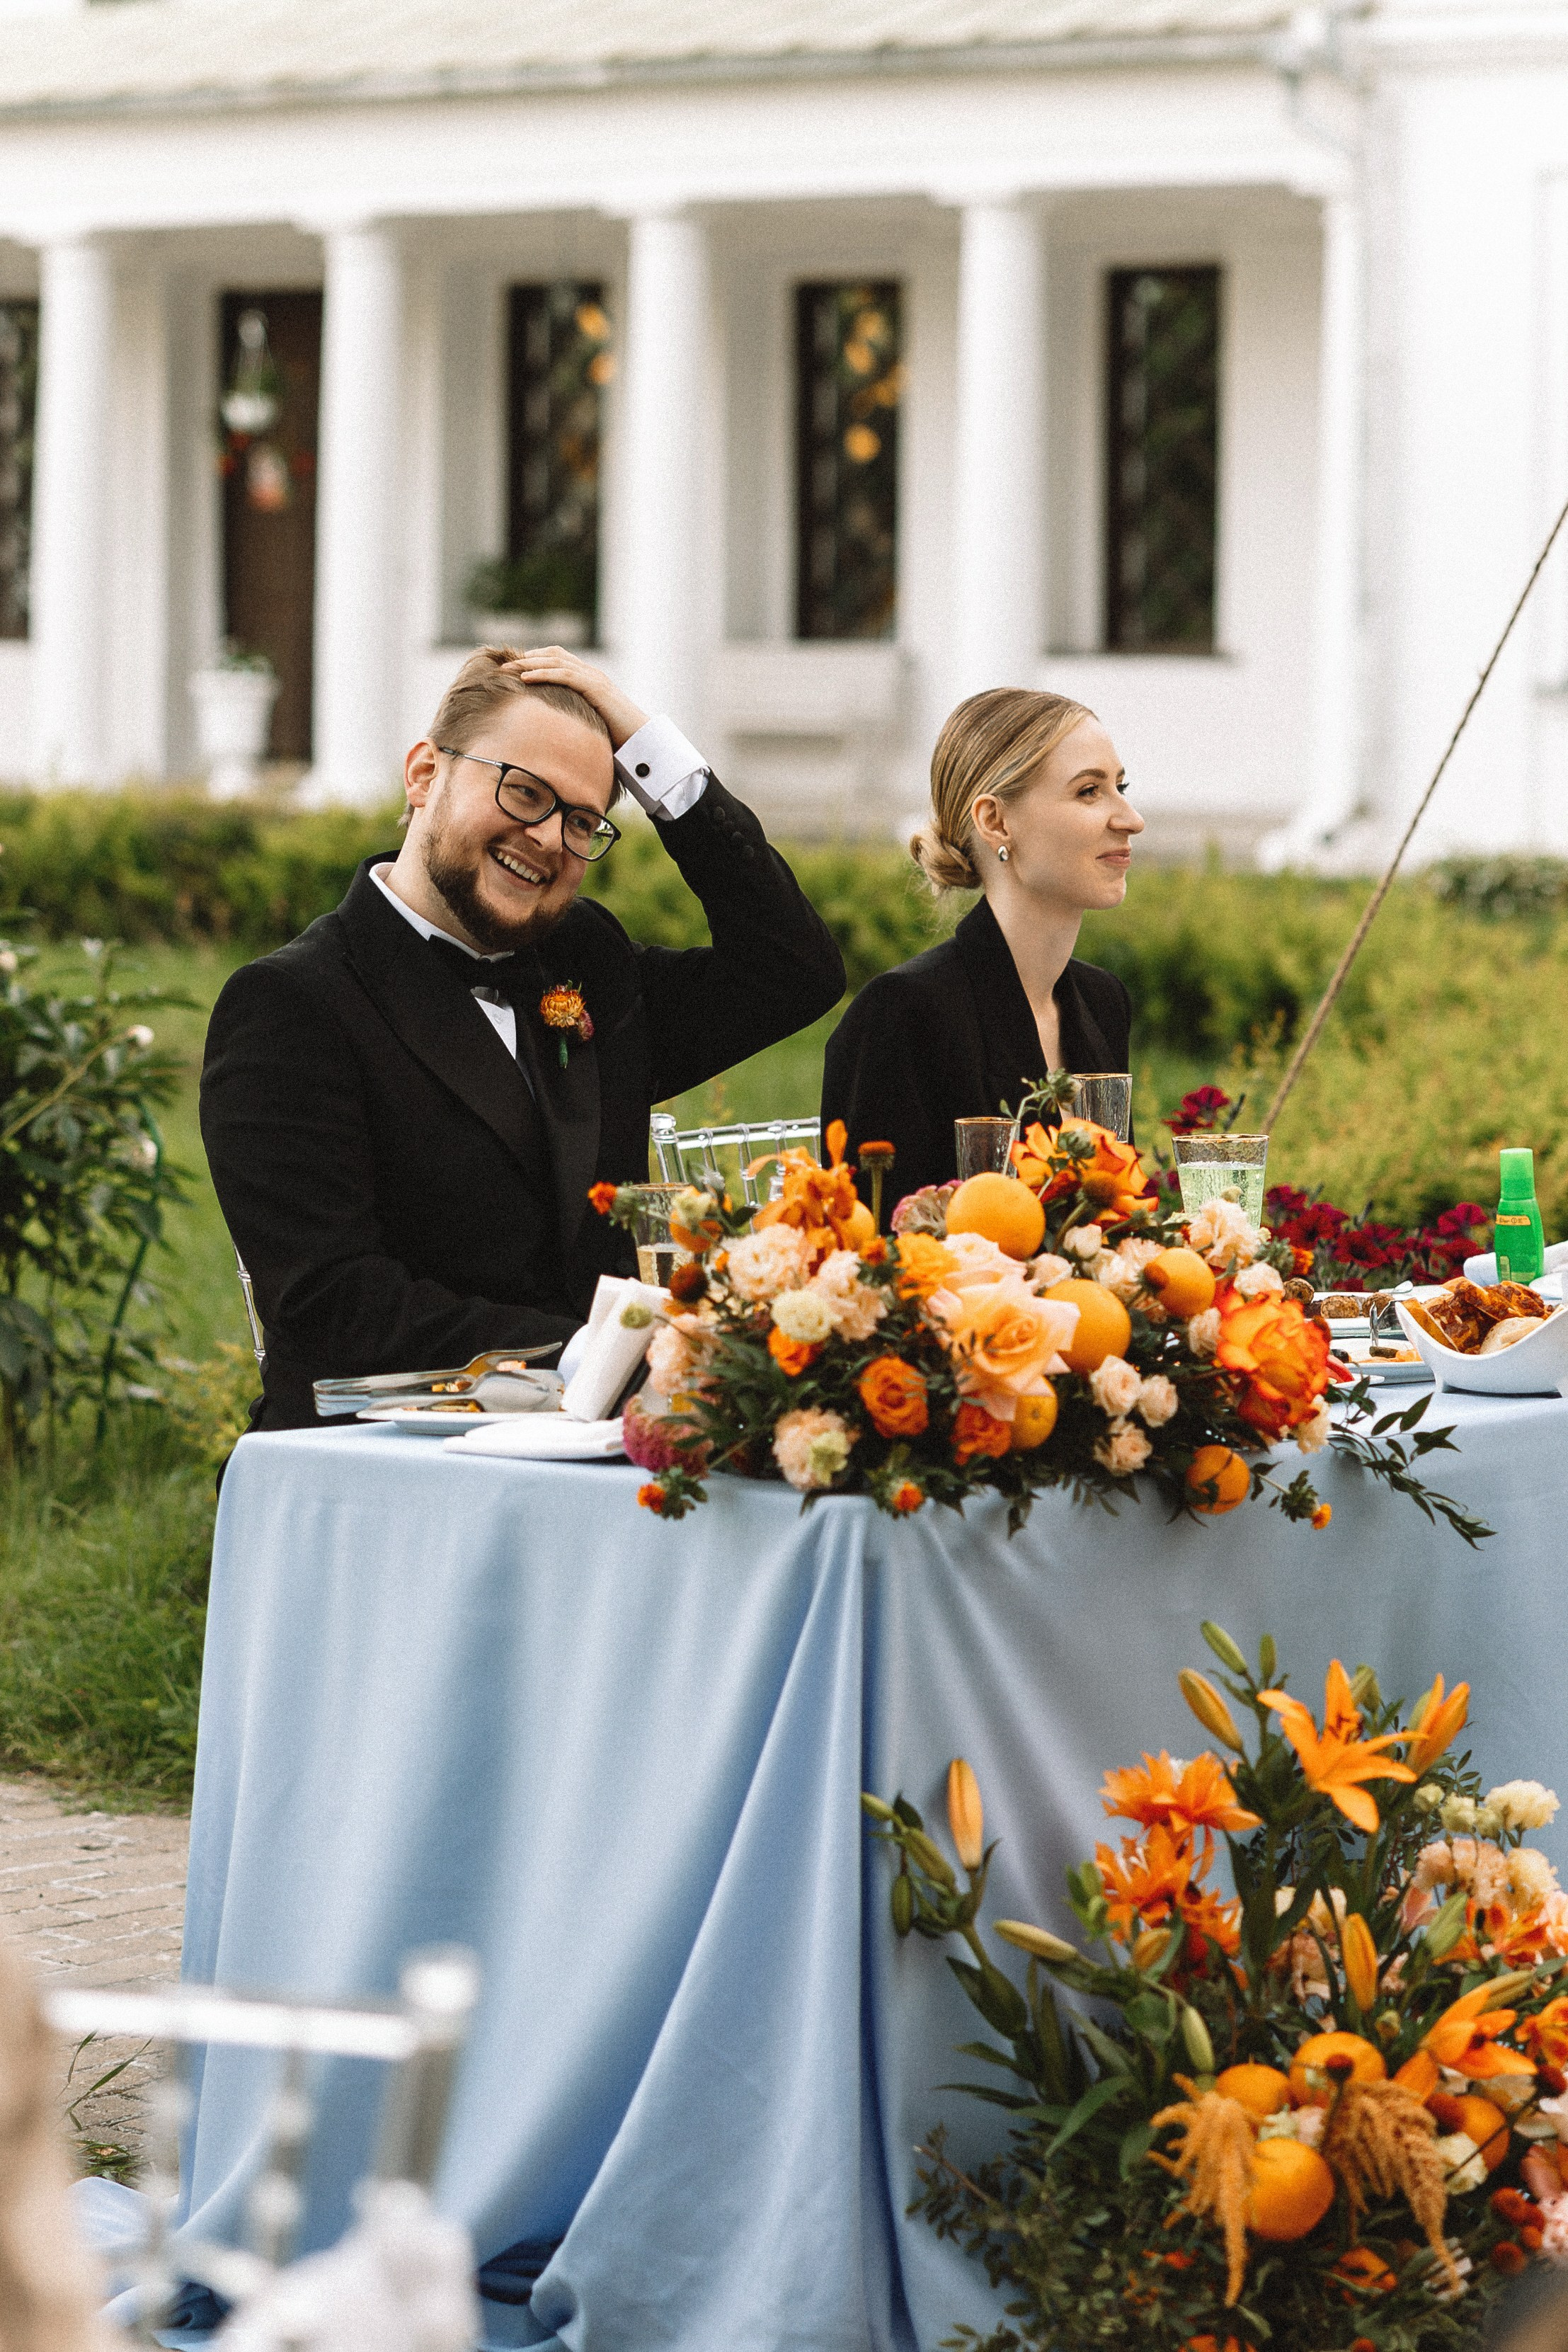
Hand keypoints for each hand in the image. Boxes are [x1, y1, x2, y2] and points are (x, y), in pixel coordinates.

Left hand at [507, 647, 649, 751]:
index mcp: (589, 679)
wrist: (641, 741)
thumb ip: (573, 718)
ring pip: (556, 661)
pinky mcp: (595, 687)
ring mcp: (594, 678)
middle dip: (526, 658)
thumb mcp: (588, 723)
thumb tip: (552, 729)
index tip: (514, 668)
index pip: (558, 658)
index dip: (535, 659)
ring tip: (508, 669)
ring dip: (529, 663)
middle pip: (553, 655)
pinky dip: (543, 674)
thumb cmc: (616, 737)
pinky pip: (564, 675)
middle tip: (503, 666)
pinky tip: (525, 678)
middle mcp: (590, 673)